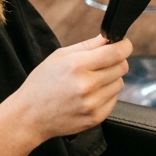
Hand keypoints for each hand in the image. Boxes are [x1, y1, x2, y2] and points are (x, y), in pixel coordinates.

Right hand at [13, 35, 131, 142]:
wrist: (32, 115)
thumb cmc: (42, 83)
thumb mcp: (58, 56)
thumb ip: (86, 46)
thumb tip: (107, 38)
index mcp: (76, 65)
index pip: (115, 53)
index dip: (124, 46)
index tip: (123, 44)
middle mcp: (87, 85)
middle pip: (121, 67)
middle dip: (116, 61)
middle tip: (101, 62)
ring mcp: (93, 103)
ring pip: (119, 83)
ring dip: (110, 78)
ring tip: (90, 80)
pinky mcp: (97, 117)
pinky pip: (114, 99)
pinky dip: (106, 94)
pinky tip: (89, 94)